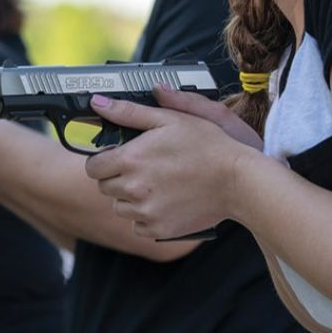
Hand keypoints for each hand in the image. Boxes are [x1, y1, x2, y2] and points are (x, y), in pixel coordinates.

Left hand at [82, 84, 268, 239]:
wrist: (238, 181)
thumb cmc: (208, 146)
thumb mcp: (170, 119)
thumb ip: (129, 112)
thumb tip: (99, 103)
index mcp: (131, 159)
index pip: (93, 167)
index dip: (103, 161)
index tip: (117, 158)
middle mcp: (133, 188)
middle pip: (105, 187)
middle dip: (118, 177)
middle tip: (144, 169)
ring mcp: (146, 212)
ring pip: (120, 208)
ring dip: (131, 198)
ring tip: (157, 185)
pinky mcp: (159, 229)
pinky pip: (139, 226)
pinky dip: (147, 217)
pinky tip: (165, 202)